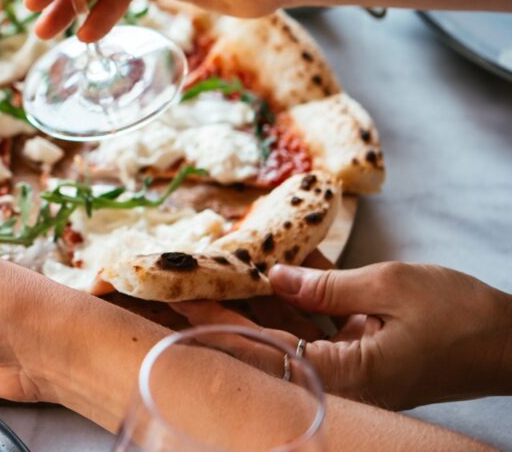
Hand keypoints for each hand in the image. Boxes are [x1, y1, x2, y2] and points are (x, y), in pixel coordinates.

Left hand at [172, 263, 511, 409]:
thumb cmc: (463, 317)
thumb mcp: (390, 287)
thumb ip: (326, 285)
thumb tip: (272, 278)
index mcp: (347, 376)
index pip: (261, 352)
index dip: (215, 322)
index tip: (178, 297)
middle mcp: (342, 380)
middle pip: (266, 344)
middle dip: (225, 309)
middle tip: (182, 279)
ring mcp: (351, 369)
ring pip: (289, 332)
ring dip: (258, 298)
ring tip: (218, 266)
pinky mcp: (363, 354)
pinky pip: (318, 324)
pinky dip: (299, 295)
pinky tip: (277, 262)